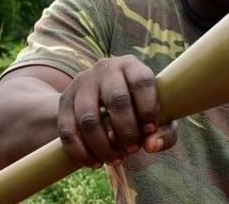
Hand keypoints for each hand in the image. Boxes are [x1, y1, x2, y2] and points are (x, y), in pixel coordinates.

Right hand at [57, 55, 176, 167]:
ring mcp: (82, 83)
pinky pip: (68, 131)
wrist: (97, 99)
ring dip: (103, 146)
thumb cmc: (137, 108)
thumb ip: (164, 132)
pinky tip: (95, 163)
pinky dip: (82, 152)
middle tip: (133, 149)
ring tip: (115, 160)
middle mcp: (105, 68)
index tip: (150, 130)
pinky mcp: (64, 101)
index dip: (148, 108)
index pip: (142, 82)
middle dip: (127, 131)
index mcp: (131, 65)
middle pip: (117, 100)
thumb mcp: (155, 116)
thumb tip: (152, 146)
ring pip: (89, 119)